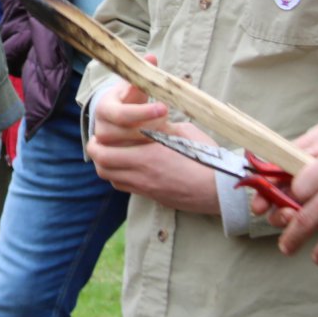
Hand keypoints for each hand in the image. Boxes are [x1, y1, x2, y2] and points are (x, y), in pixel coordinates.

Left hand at [86, 68, 218, 215]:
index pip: (106, 151)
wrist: (221, 190)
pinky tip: (128, 166)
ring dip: (106, 165)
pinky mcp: (153, 196)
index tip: (101, 131)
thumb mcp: (184, 133)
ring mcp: (146, 187)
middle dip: (96, 152)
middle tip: (99, 142)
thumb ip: (161, 127)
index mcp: (148, 155)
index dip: (98, 140)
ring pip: (110, 178)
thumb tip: (148, 120)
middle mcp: (142, 173)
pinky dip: (119, 176)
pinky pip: (125, 187)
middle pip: (102, 165)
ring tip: (111, 153)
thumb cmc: (207, 158)